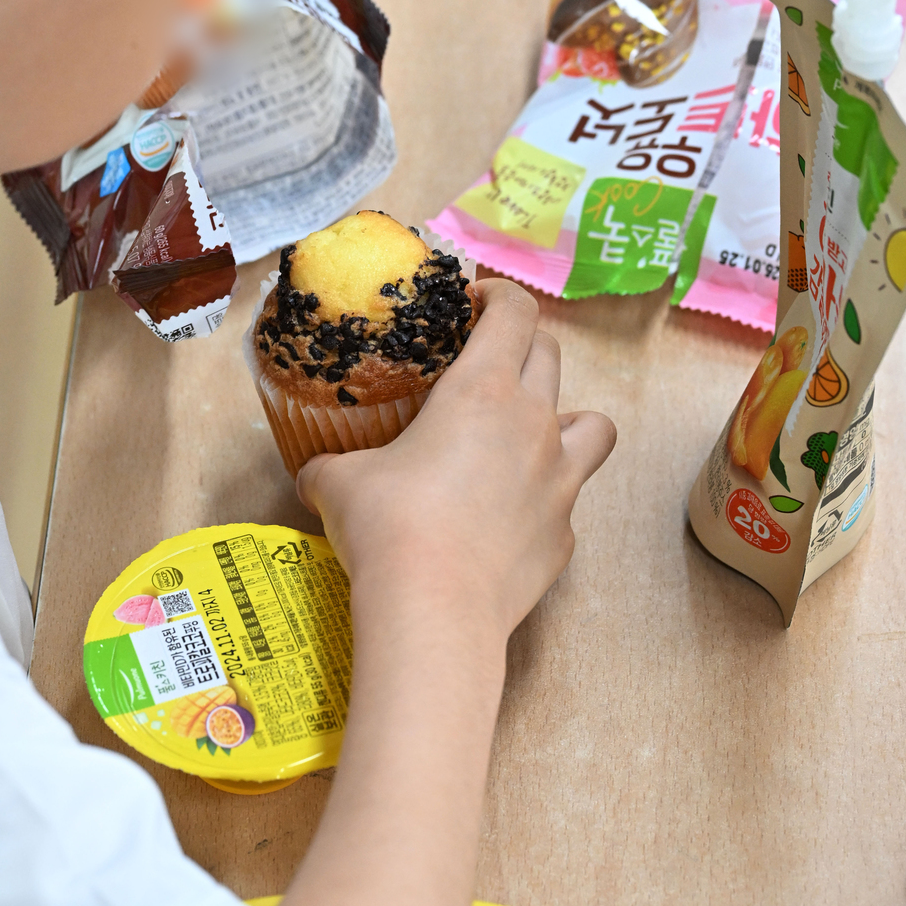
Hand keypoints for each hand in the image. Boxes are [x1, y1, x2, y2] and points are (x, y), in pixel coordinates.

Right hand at [297, 278, 615, 638]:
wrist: (436, 609)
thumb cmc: (388, 528)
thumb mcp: (337, 484)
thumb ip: (330, 467)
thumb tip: (310, 474)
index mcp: (482, 390)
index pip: (514, 313)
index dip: (498, 296)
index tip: (475, 303)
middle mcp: (533, 423)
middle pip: (551, 356)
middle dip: (523, 346)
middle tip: (489, 362)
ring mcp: (560, 480)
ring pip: (594, 424)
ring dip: (568, 417)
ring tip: (532, 435)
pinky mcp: (566, 536)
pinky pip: (567, 502)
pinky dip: (546, 501)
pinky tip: (510, 520)